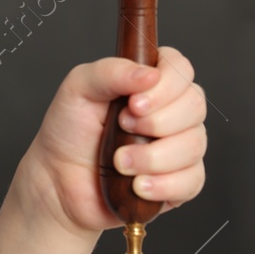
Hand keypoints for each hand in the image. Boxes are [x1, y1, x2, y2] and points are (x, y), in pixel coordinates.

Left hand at [18, 45, 207, 236]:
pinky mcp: (179, 182)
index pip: (180, 68)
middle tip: (122, 127)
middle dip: (157, 122)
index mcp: (150, 83)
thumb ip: (111, 72)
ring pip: (194, 145)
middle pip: (195, 105)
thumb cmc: (70, 130)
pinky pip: (191, 181)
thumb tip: (150, 74)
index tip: (134, 103)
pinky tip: (137, 185)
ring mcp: (178, 147)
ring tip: (119, 162)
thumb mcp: (78, 88)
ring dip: (152, 157)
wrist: (59, 179)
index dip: (166, 85)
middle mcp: (171, 112)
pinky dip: (163, 184)